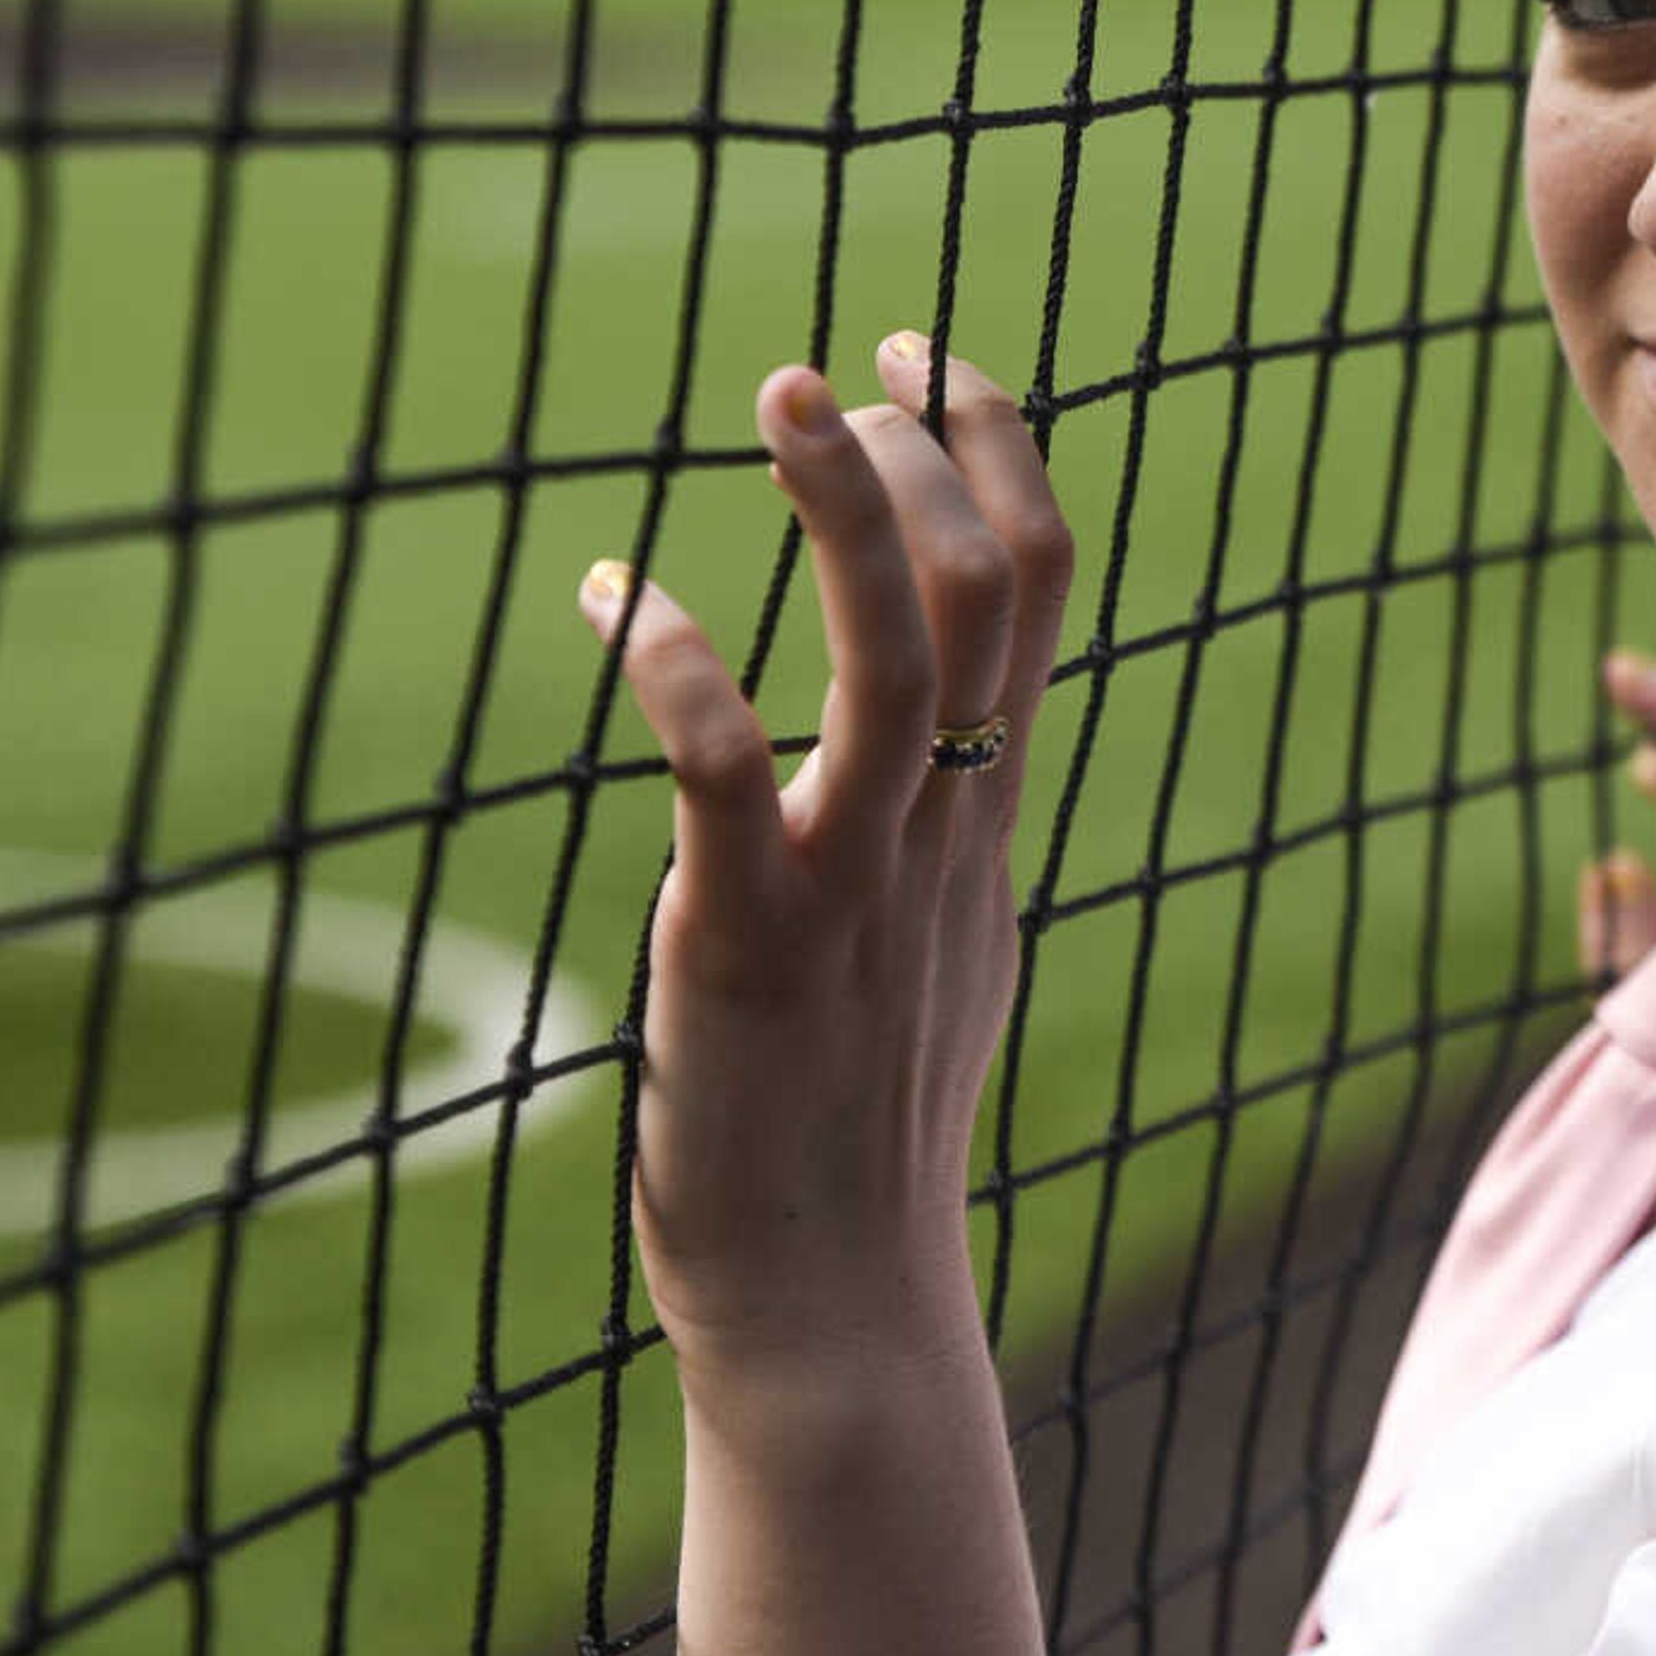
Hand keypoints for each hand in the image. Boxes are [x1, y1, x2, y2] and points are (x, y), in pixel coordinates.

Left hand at [579, 332, 1072, 1403]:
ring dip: (846, 506)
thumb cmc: (861, 1127)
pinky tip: (615, 592)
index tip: (934, 350)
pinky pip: (732, 769)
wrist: (835, 1305)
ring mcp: (856, 884)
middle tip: (838, 367)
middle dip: (929, 446)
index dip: (1002, 451)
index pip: (1039, 591)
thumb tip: (944, 747)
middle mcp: (943, 831)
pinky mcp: (753, 942)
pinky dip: (683, 663)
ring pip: (896, 652)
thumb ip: (943, 829)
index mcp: (985, 817)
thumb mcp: (940, 943)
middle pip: (989, 592)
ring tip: (787, 392)